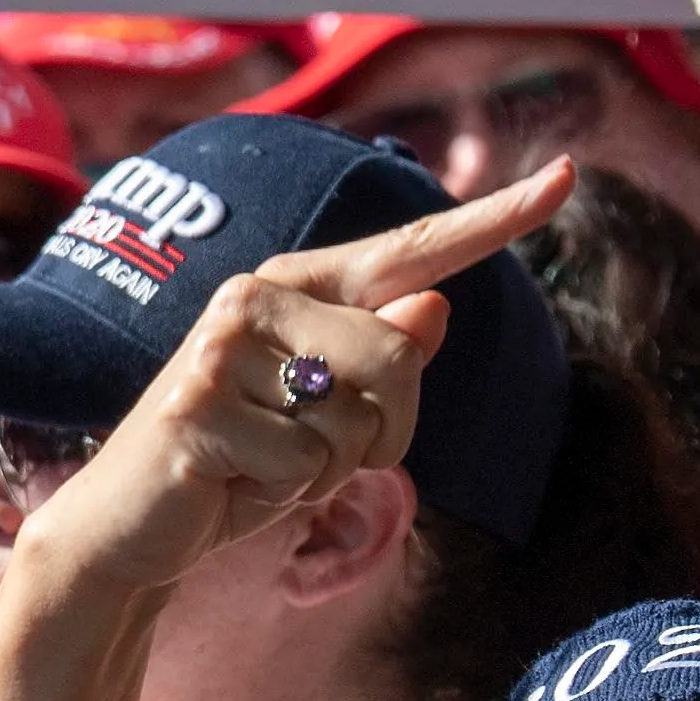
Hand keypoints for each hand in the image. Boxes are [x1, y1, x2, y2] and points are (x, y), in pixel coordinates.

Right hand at [21, 166, 572, 603]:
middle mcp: (257, 296)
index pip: (410, 250)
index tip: (570, 174)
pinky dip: (283, 495)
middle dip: (381, 433)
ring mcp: (221, 345)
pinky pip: (306, 462)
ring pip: (358, 418)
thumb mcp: (326, 416)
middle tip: (310, 457)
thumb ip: (381, 361)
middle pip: (400, 358)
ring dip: (327, 471)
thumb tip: (434, 307)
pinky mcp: (197, 404)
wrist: (129, 526)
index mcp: (295, 286)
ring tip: (264, 467)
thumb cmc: (236, 465)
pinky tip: (233, 484)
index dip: (493, 218)